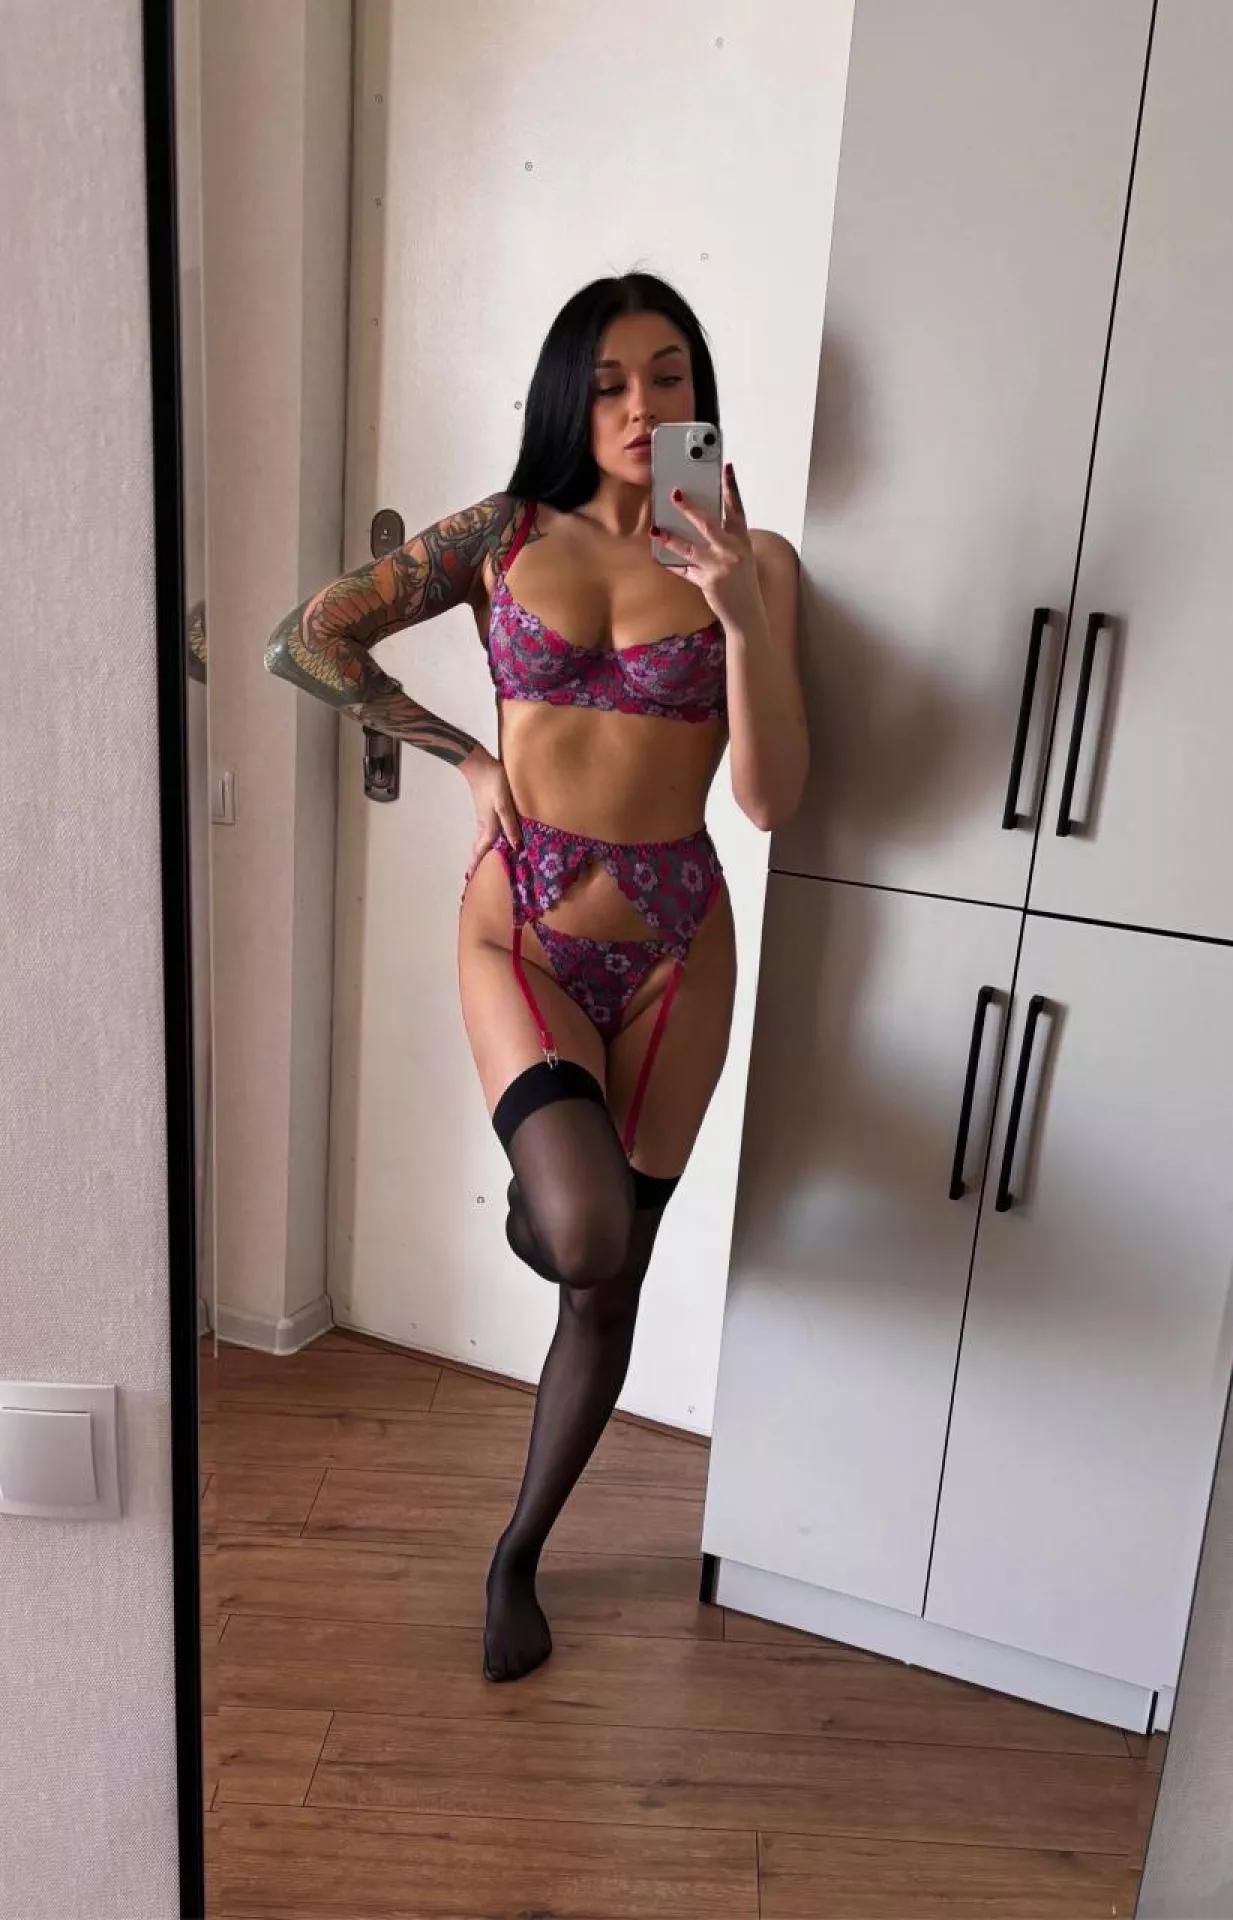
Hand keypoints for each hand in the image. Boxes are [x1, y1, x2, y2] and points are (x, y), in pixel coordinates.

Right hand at [460, 745, 520, 886]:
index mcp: (489, 827)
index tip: (469, 879)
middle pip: (479, 848)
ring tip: (480, 863)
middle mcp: (484, 826)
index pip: (482, 851)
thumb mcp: (504, 803)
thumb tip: (515, 845)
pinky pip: (483, 833)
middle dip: (476, 862)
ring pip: (481, 841)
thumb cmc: (493, 782)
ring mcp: (483, 819)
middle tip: (473, 876)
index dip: (477, 865)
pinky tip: (490, 841)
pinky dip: (484, 842)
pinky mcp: (485, 812)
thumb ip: (510, 823)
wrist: (479, 765)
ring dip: (480, 853)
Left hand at [650, 462, 763, 630]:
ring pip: (691, 548)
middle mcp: (733, 551)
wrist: (748, 614)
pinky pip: (684, 570)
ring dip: (671, 538)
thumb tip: (696, 521)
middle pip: (709, 524)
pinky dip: (669, 563)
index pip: (738, 509)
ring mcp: (721, 567)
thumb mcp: (740, 557)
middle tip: (676, 494)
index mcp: (743, 541)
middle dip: (691, 509)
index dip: (732, 488)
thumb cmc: (742, 583)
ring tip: (656, 529)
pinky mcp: (709, 582)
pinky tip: (656, 554)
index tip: (726, 468)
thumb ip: (723, 540)